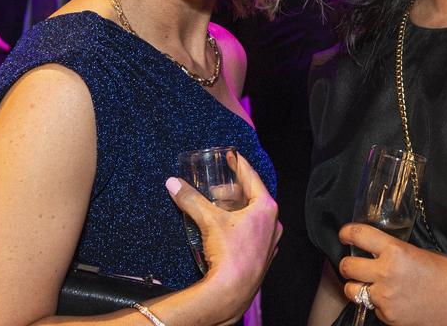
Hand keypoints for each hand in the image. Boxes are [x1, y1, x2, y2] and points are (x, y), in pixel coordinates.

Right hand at [167, 153, 280, 320]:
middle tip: (214, 190)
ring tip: (216, 209)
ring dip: (236, 209)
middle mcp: (273, 223)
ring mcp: (270, 241)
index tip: (232, 155)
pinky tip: (225, 230)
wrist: (232, 291)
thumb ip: (191, 199)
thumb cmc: (229, 253)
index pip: (252, 177)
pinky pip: (252, 233)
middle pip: (252, 197)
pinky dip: (239, 226)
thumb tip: (173, 183)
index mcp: (266, 208)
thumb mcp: (208, 220)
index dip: (239, 164)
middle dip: (232, 191)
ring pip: (253, 216)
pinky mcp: (263, 257)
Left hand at [338, 223, 446, 325]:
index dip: (347, 233)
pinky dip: (378, 304)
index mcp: (396, 251)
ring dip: (357, 286)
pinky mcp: (389, 318)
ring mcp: (385, 299)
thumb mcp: (420, 253)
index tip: (345, 235)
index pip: (358, 236)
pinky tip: (393, 301)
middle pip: (346, 267)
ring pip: (352, 291)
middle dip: (348, 264)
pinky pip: (372, 308)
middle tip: (355, 264)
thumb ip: (395, 252)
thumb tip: (377, 252)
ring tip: (369, 285)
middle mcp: (386, 274)